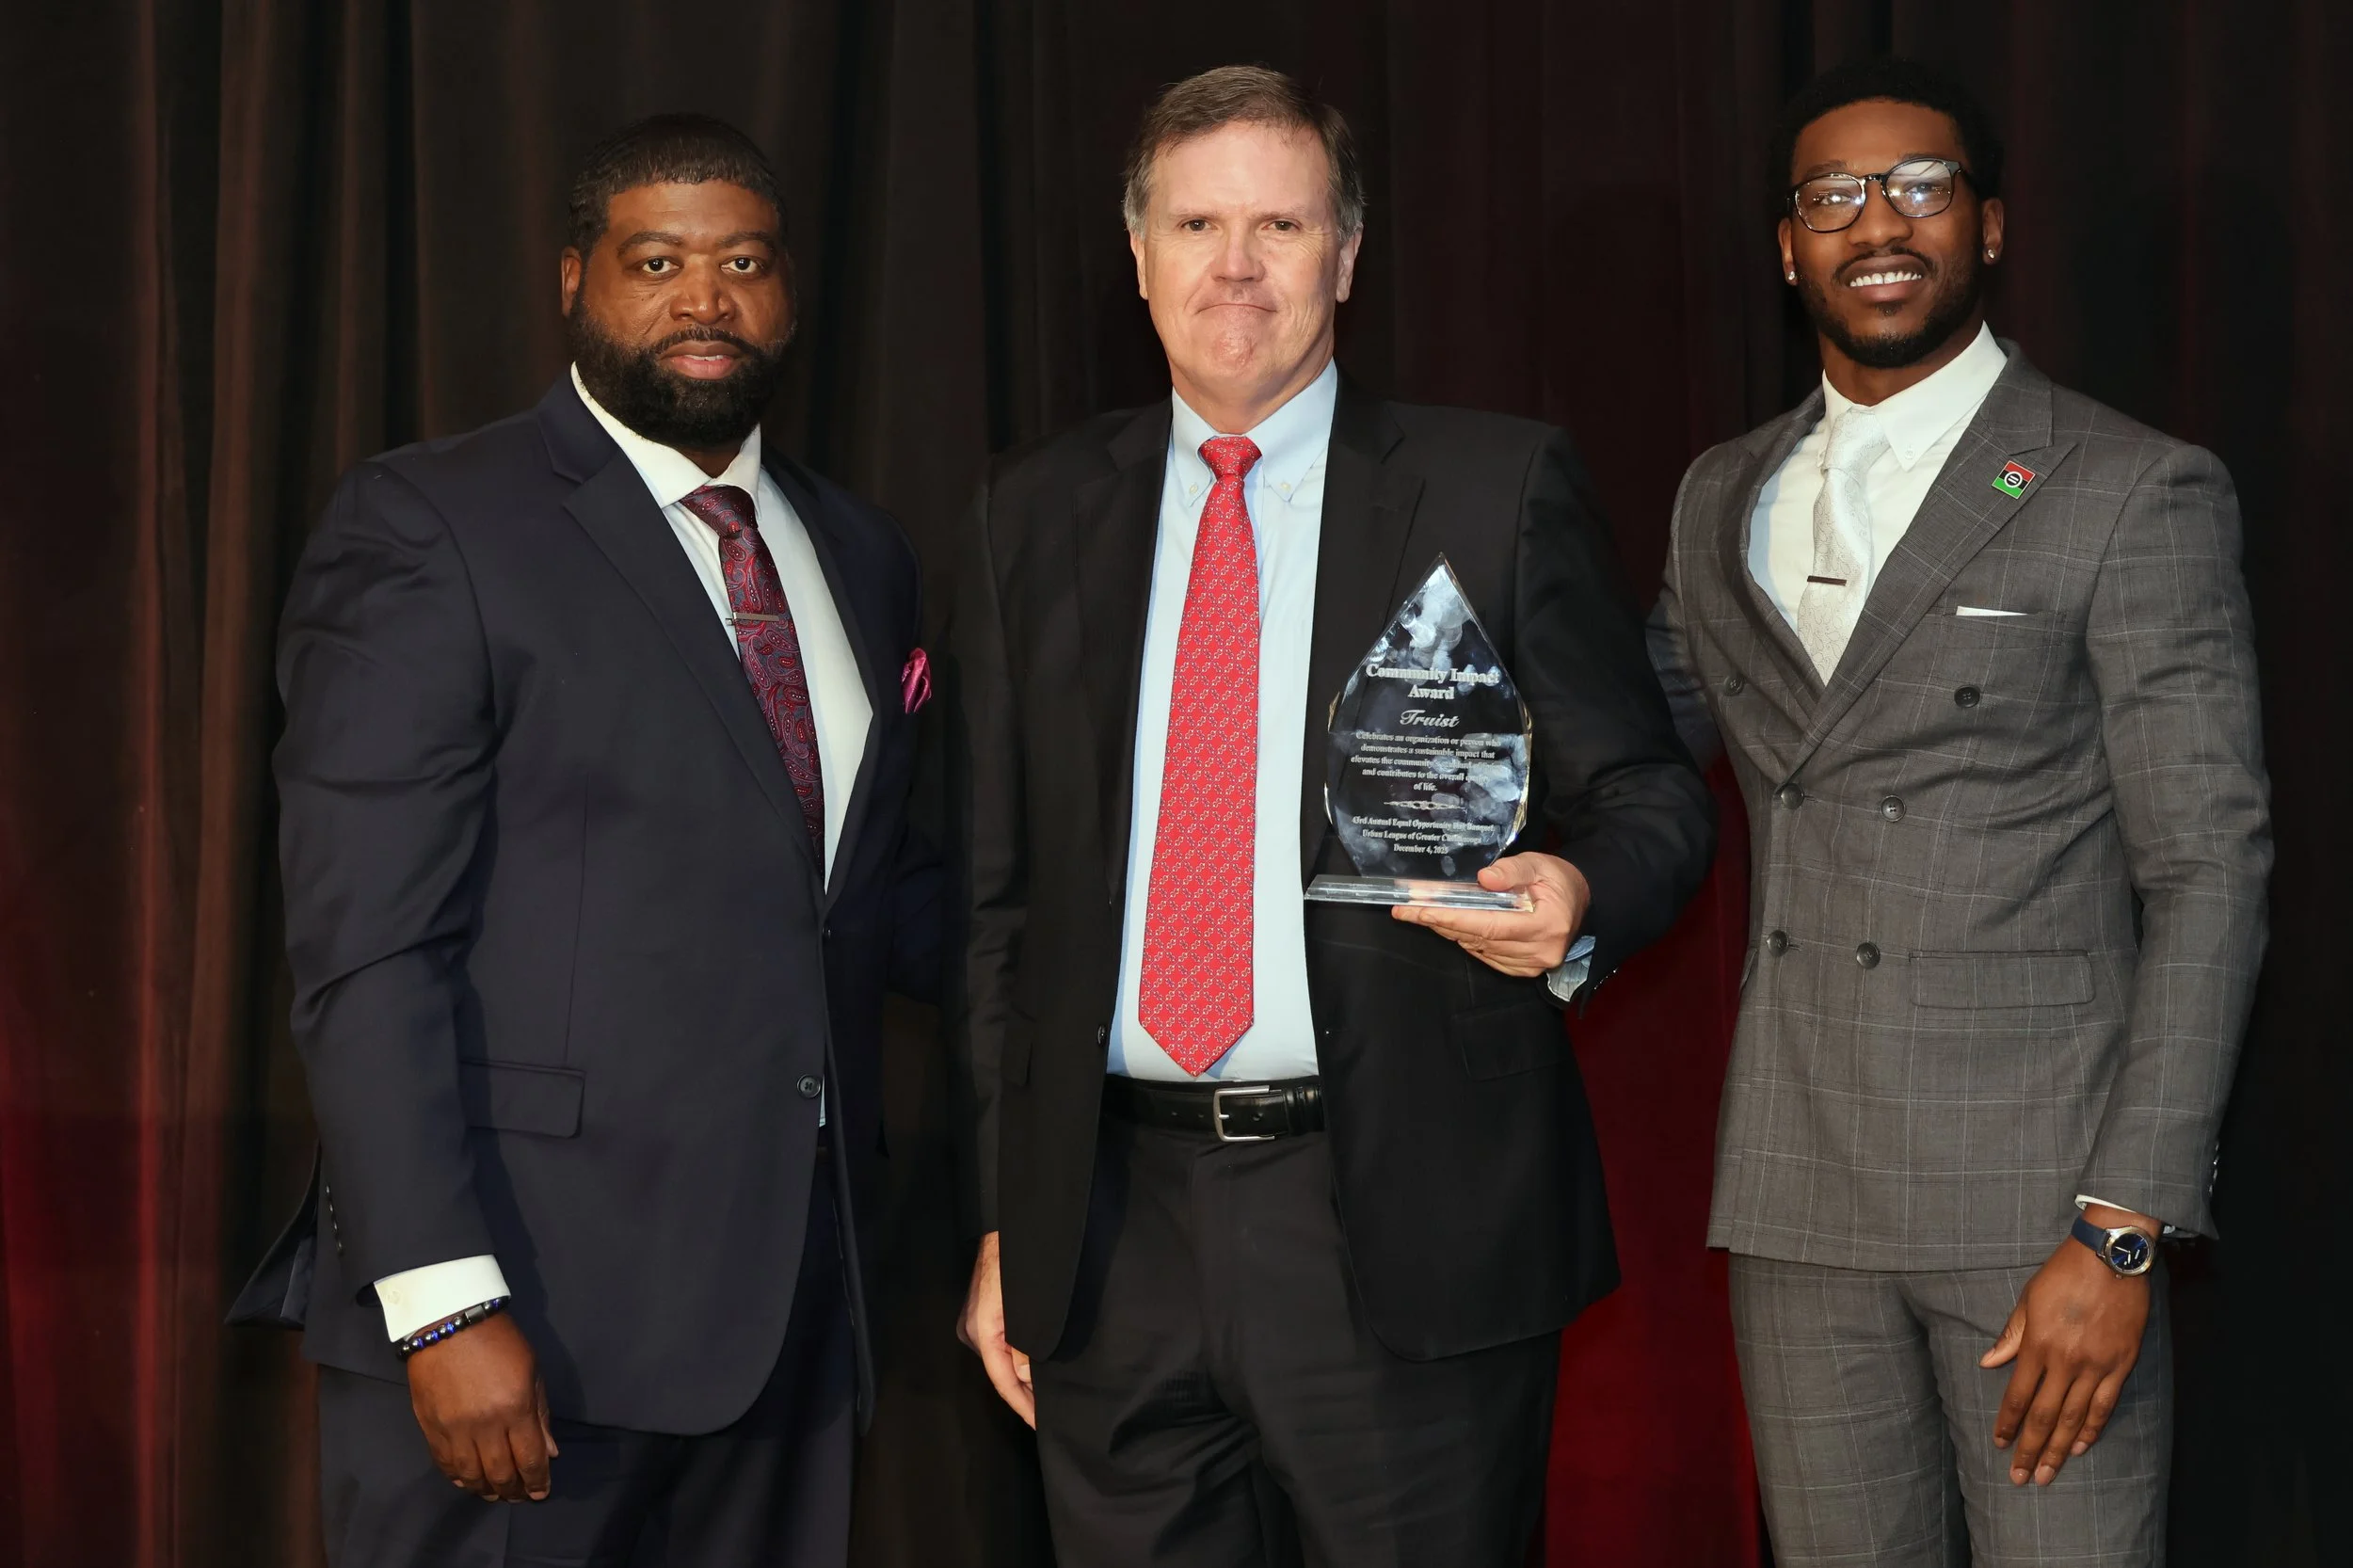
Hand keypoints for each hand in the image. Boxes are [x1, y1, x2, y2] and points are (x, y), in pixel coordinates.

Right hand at [405, 1312, 558, 1501]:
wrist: (448, 1321)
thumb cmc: (499, 1341)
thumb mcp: (532, 1370)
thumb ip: (541, 1414)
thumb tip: (549, 1452)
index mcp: (515, 1408)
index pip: (530, 1459)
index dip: (538, 1481)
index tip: (542, 1492)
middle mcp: (484, 1425)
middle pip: (501, 1473)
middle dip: (515, 1490)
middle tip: (521, 1496)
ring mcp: (454, 1430)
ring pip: (472, 1476)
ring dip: (487, 1490)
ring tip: (497, 1493)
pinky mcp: (431, 1428)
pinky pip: (445, 1465)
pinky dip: (459, 1478)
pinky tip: (470, 1482)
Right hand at [956, 1230, 1034, 1427]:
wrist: (1009, 1226)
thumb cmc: (1018, 1262)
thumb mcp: (1026, 1303)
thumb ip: (1025, 1341)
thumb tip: (1023, 1376)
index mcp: (981, 1329)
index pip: (1001, 1378)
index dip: (1022, 1404)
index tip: (1040, 1424)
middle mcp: (972, 1330)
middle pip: (998, 1373)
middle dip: (1023, 1396)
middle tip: (1047, 1417)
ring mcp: (975, 1322)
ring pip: (999, 1360)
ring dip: (1021, 1379)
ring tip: (1043, 1400)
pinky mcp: (981, 1314)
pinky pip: (999, 1346)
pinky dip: (1015, 1361)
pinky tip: (1032, 1371)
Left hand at [1388, 852, 1589, 976]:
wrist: (1581, 900)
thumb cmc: (1557, 879)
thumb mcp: (1538, 864)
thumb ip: (1512, 870)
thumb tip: (1484, 879)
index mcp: (1545, 925)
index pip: (1488, 925)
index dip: (1451, 918)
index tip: (1418, 910)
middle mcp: (1539, 951)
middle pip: (1478, 938)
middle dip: (1439, 922)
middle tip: (1406, 909)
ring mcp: (1532, 965)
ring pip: (1478, 948)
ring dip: (1448, 931)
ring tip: (1420, 913)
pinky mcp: (1524, 970)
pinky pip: (1485, 956)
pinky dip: (1466, 940)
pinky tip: (1450, 926)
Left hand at [1981, 1206, 2155, 1485]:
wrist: (2111, 1257)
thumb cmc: (2064, 1273)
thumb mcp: (2029, 1298)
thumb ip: (2011, 1335)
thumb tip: (1989, 1362)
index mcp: (2039, 1344)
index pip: (2019, 1395)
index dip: (2009, 1423)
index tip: (2000, 1444)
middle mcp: (2066, 1360)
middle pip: (2045, 1415)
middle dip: (2030, 1448)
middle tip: (2019, 1477)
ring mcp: (2096, 1365)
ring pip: (2075, 1418)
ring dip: (2059, 1449)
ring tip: (2047, 1473)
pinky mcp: (2122, 1364)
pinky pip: (2105, 1404)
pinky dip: (2092, 1428)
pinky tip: (2080, 1446)